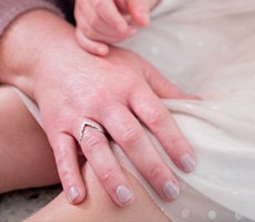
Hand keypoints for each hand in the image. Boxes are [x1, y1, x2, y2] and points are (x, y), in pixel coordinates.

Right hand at [0, 11, 196, 207]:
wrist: (56, 55)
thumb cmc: (106, 64)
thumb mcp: (138, 68)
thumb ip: (166, 89)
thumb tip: (198, 104)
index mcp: (130, 85)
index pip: (157, 116)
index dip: (174, 141)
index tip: (189, 164)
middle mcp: (106, 100)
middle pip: (130, 136)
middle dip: (151, 166)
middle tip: (170, 191)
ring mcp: (80, 113)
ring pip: (96, 148)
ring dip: (111, 175)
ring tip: (127, 199)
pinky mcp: (57, 125)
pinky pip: (62, 153)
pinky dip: (69, 176)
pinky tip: (79, 197)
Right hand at [75, 0, 161, 55]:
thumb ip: (139, 6)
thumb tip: (144, 22)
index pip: (100, 4)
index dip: (112, 19)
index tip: (126, 29)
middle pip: (94, 20)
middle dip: (114, 30)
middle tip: (133, 31)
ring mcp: (80, 10)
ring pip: (88, 31)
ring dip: (109, 37)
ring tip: (128, 33)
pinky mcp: (80, 22)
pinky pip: (81, 38)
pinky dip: (92, 46)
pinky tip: (105, 51)